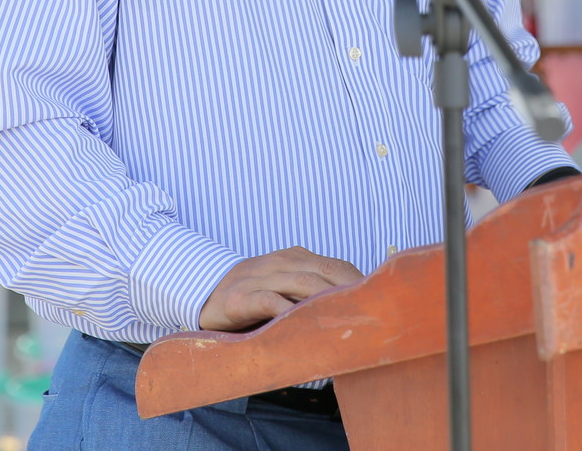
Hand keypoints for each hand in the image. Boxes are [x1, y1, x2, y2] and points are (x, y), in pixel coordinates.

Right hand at [198, 246, 363, 331]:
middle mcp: (281, 262)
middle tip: (370, 316)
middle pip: (325, 273)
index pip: (337, 267)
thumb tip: (352, 313)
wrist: (204, 293)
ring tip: (345, 320)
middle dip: (349, 293)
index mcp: (297, 258)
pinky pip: (268, 300)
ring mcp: (260, 277)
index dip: (357, 284)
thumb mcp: (286, 288)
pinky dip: (288, 310)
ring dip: (326, 302)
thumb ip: (312, 294)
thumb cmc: (254, 296)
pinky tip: (302, 323)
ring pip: (301, 284)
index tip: (377, 304)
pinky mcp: (240, 298)